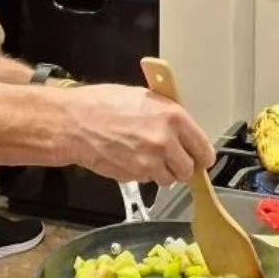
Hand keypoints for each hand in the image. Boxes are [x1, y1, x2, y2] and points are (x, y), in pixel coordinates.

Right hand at [64, 85, 215, 184]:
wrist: (75, 123)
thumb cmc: (102, 105)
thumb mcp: (143, 97)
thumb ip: (168, 115)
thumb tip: (182, 128)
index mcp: (173, 117)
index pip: (204, 148)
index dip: (201, 156)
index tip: (200, 159)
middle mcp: (166, 141)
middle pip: (188, 169)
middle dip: (180, 165)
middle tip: (169, 158)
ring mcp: (151, 161)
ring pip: (169, 179)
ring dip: (161, 172)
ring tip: (145, 155)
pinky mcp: (135, 175)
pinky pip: (148, 180)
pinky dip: (143, 174)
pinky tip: (130, 157)